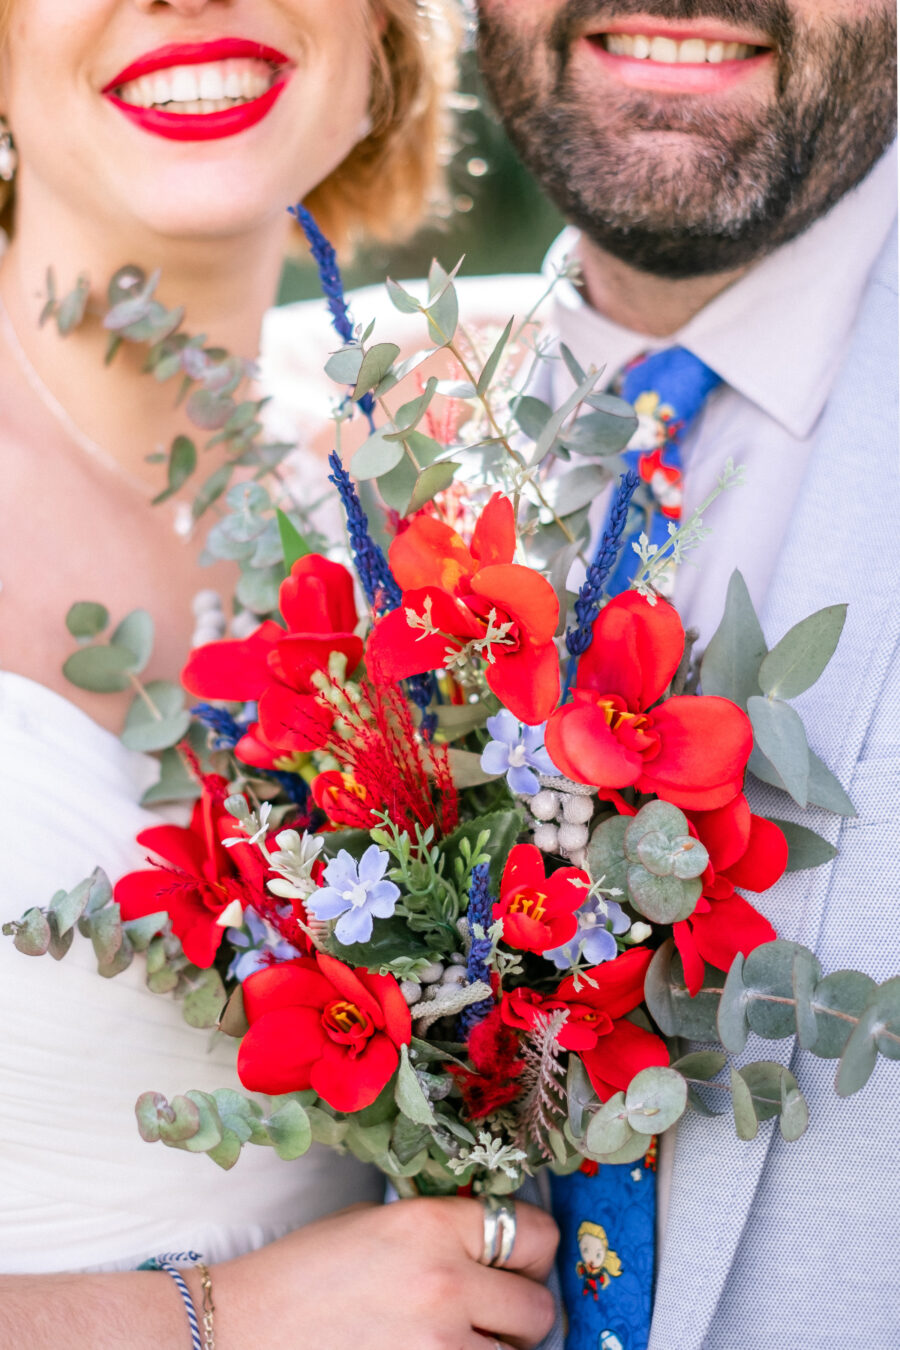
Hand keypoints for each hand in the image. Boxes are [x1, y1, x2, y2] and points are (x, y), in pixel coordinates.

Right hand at [212, 1196, 558, 1349]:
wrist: (240, 1330)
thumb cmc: (304, 1274)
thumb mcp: (376, 1223)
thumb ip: (444, 1231)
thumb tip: (500, 1247)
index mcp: (432, 1225)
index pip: (535, 1234)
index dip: (531, 1252)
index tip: (518, 1262)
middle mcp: (445, 1283)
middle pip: (538, 1307)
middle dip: (518, 1313)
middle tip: (487, 1315)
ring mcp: (437, 1348)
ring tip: (446, 1340)